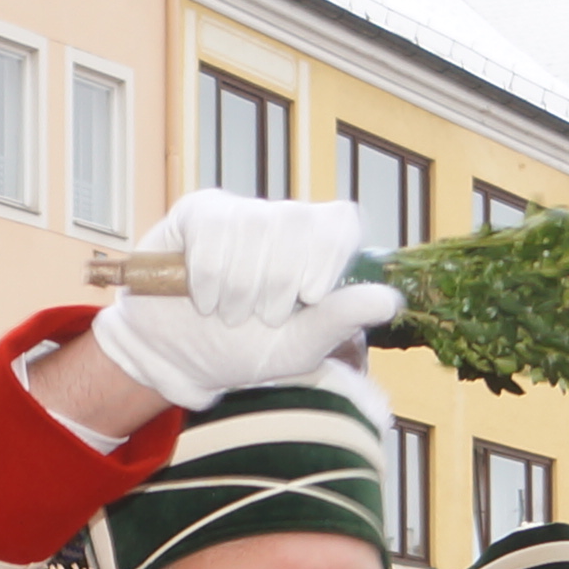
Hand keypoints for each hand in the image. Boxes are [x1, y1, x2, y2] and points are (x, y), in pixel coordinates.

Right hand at [88, 193, 400, 411]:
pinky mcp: (198, 212)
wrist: (179, 358)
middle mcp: (282, 220)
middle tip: (262, 317)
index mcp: (317, 247)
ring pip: (252, 228)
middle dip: (278, 282)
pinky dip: (209, 278)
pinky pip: (212, 232)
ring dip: (240, 288)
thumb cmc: (243, 351)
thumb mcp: (297, 347)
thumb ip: (339, 320)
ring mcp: (241, 211)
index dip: (328, 256)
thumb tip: (390, 301)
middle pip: (296, 222)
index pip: (341, 221)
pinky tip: (204, 298)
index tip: (309, 296)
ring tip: (230, 314)